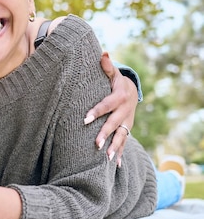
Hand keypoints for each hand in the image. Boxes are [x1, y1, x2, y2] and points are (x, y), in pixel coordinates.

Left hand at [84, 52, 136, 166]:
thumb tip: (103, 52)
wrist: (132, 92)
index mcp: (119, 97)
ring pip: (122, 137)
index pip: (106, 105)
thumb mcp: (113, 74)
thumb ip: (107, 66)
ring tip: (107, 159)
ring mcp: (127, 122)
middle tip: (96, 145)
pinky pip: (125, 143)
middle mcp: (125, 112)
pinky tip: (116, 166)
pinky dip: (121, 154)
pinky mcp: (127, 130)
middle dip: (106, 134)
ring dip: (115, 148)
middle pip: (114, 124)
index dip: (96, 112)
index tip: (85, 119)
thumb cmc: (116, 82)